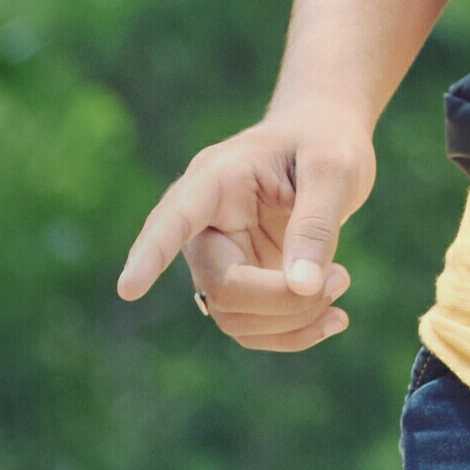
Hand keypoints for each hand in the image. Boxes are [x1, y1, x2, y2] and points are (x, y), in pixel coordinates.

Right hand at [116, 110, 375, 348]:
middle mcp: (208, 223)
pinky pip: (254, 327)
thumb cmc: (326, 139)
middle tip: (341, 279)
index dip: (151, 254)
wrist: (327, 137)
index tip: (128, 289)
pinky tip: (334, 319)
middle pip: (220, 285)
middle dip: (279, 300)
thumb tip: (302, 287)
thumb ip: (317, 224)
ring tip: (341, 281)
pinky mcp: (245, 281)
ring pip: (234, 316)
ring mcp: (224, 257)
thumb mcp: (333, 168)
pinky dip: (294, 332)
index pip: (174, 219)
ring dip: (292, 319)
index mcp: (216, 180)